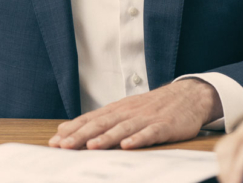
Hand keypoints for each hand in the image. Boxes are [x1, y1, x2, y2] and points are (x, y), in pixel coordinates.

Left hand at [49, 79, 221, 149]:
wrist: (188, 96)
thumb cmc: (152, 107)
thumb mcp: (124, 110)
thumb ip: (98, 121)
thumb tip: (66, 129)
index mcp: (117, 109)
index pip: (90, 120)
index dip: (72, 130)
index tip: (55, 142)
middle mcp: (128, 112)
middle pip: (102, 124)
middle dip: (82, 135)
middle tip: (64, 146)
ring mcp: (146, 118)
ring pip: (123, 128)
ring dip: (107, 137)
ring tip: (91, 146)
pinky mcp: (164, 125)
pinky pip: (150, 133)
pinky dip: (139, 139)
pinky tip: (129, 146)